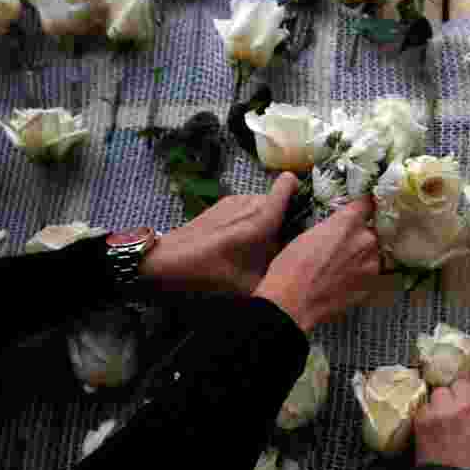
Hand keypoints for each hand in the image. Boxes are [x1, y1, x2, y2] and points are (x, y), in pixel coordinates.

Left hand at [139, 173, 299, 294]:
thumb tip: (298, 264)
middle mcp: (249, 203)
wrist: (162, 268)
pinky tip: (237, 250)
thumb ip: (280, 272)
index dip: (301, 193)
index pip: (288, 184)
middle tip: (283, 249)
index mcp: (262, 218)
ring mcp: (231, 203)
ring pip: (261, 208)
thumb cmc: (209, 278)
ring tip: (258, 253)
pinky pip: (244, 211)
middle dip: (284, 221)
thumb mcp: (253, 286)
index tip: (307, 212)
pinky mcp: (217, 208)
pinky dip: (247, 226)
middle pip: (278, 202)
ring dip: (265, 225)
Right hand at [254, 197, 380, 331]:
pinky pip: (369, 274)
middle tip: (341, 246)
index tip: (361, 208)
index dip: (362, 207)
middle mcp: (366, 239)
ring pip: (371, 253)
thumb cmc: (291, 266)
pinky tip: (342, 281)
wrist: (291, 302)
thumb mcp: (308, 234)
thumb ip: (332, 227)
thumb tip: (339, 227)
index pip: (366, 204)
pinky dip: (360, 275)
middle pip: (369, 231)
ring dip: (361, 256)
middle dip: (358, 236)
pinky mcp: (370, 286)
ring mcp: (371, 264)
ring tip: (340, 267)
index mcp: (349, 222)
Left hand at [413, 379, 469, 469]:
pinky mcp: (424, 420)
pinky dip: (427, 417)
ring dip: (442, 403)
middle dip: (461, 396)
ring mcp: (446, 411)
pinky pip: (424, 407)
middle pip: (463, 384)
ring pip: (440, 392)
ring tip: (444, 422)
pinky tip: (432, 432)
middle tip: (460, 414)